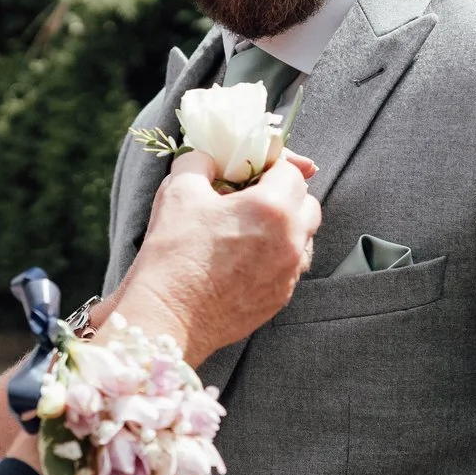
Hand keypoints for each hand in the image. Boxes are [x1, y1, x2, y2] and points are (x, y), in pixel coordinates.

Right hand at [106, 149, 320, 361]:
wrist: (167, 316)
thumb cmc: (173, 253)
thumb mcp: (179, 190)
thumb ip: (199, 162)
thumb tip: (210, 159)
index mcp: (272, 208)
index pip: (292, 171)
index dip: (272, 163)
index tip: (253, 168)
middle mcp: (291, 241)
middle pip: (307, 204)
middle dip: (284, 194)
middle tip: (250, 196)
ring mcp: (289, 274)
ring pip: (304, 238)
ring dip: (285, 227)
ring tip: (249, 229)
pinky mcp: (279, 299)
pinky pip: (290, 268)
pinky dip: (276, 256)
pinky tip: (244, 258)